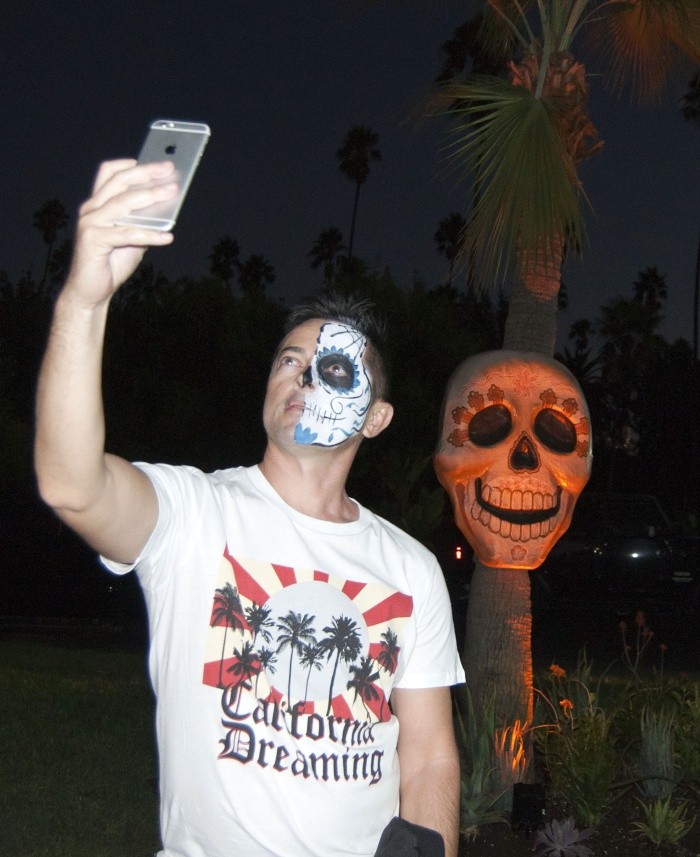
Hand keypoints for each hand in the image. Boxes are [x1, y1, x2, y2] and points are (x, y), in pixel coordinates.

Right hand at [64, 159, 178, 306]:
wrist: (91, 291)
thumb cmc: (112, 263)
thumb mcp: (133, 239)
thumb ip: (144, 222)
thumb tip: (168, 208)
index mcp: (97, 204)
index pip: (110, 174)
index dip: (131, 165)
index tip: (155, 162)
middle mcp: (91, 209)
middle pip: (119, 182)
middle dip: (146, 173)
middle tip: (169, 170)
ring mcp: (90, 223)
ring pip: (123, 203)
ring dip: (150, 196)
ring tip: (172, 193)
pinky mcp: (93, 240)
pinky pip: (127, 233)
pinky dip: (150, 234)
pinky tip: (167, 236)